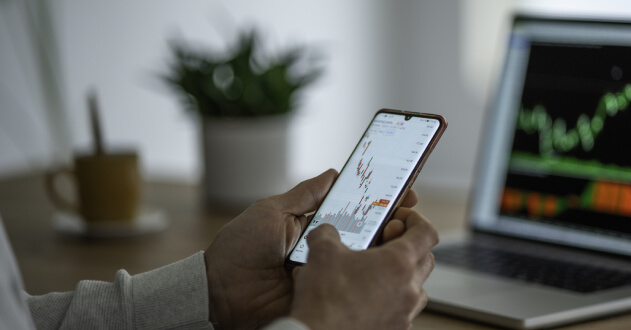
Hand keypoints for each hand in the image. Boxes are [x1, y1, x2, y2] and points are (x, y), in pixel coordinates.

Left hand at [204, 169, 419, 328]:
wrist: (220, 292)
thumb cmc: (239, 250)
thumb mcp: (272, 212)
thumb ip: (305, 194)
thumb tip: (334, 173)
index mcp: (314, 227)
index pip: (356, 210)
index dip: (380, 201)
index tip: (403, 191)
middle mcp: (326, 250)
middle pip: (369, 235)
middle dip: (392, 222)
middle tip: (406, 213)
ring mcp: (328, 274)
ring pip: (367, 260)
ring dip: (385, 246)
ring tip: (396, 233)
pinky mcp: (325, 297)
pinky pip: (353, 287)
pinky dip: (370, 276)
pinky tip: (382, 264)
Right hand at [289, 207, 438, 329]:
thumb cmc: (324, 298)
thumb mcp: (321, 251)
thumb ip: (328, 232)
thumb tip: (327, 231)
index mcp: (398, 263)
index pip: (426, 232)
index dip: (414, 220)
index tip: (398, 219)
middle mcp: (409, 289)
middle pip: (426, 258)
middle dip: (409, 246)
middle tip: (384, 243)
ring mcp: (404, 313)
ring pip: (417, 287)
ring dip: (403, 275)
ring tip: (377, 272)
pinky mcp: (395, 329)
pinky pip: (404, 309)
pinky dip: (392, 299)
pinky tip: (368, 297)